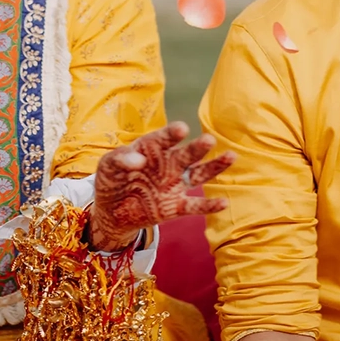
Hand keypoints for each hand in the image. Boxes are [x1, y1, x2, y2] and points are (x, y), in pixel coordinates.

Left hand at [89, 121, 235, 251]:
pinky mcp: (175, 207)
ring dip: (214, 166)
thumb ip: (121, 159)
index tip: (181, 129)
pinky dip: (209, 205)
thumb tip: (138, 161)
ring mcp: (174, 185)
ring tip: (231, 156)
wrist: (110, 211)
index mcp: (153, 149)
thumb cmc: (112, 180)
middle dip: (197, 148)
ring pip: (198, 174)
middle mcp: (168, 164)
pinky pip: (194, 206)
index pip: (164, 139)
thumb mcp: (108, 166)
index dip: (171, 134)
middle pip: (186, 154)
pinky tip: (223, 202)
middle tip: (209, 140)